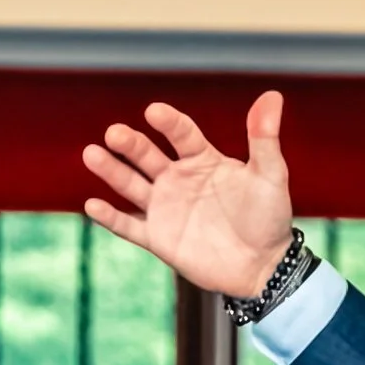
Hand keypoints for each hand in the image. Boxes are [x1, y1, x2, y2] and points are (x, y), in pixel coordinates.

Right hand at [83, 89, 295, 299]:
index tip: (154, 112)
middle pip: (146, 154)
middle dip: (130, 144)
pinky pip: (129, 226)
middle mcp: (177, 178)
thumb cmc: (269, 220)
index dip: (168, 122)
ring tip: (92, 154)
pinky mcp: (158, 238)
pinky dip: (111, 218)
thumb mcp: (270, 177)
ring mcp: (165, 207)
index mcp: (201, 159)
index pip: (180, 133)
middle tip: (115, 134)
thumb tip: (273, 96)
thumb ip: (265, 139)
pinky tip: (93, 205)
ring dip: (111, 170)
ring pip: (131, 184)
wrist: (264, 268)